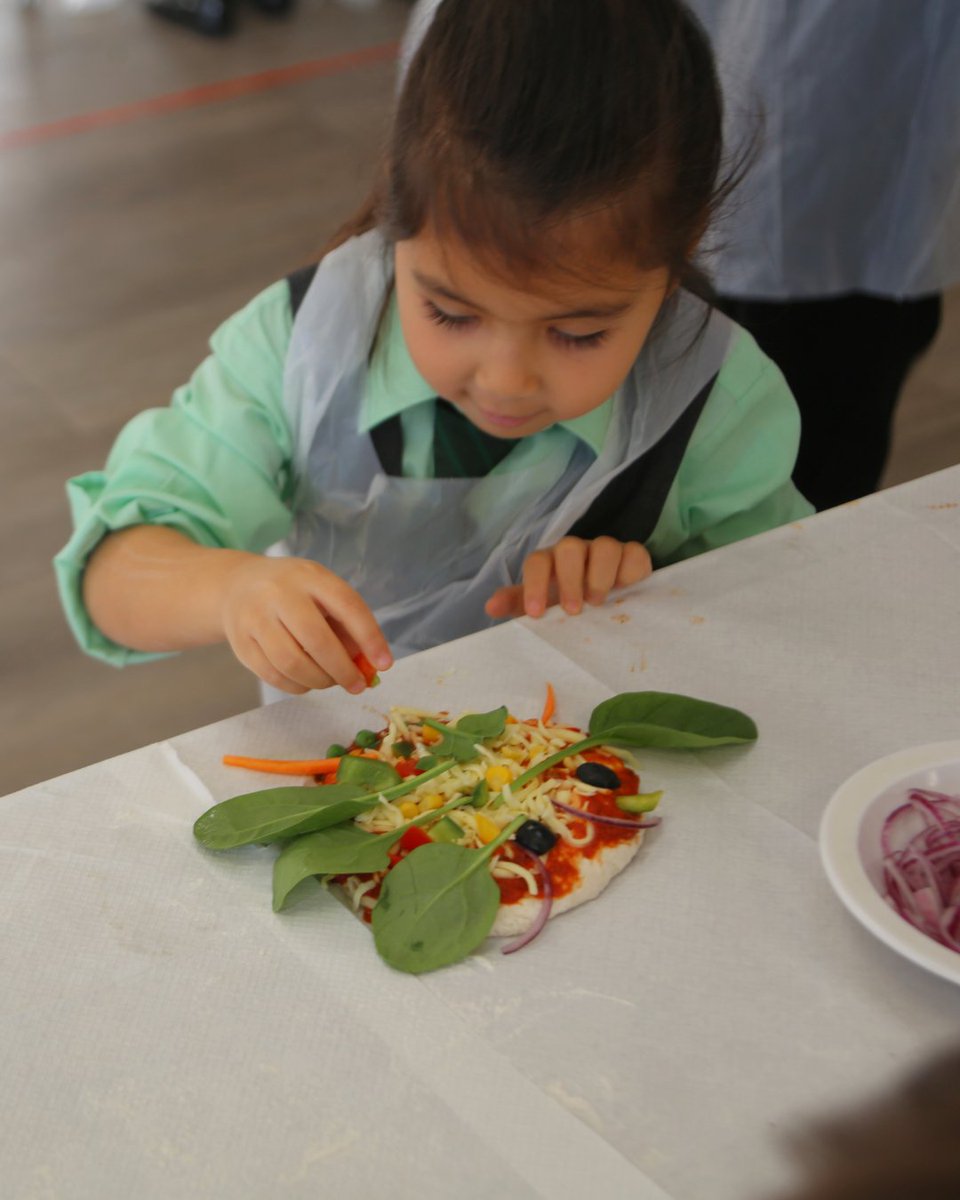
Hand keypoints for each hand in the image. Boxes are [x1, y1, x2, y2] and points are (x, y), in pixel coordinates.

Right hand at [220, 555, 392, 694]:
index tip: (384, 663)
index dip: (369, 637)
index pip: (347, 605)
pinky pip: (273, 675)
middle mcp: (278, 593)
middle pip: (316, 639)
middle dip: (342, 669)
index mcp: (309, 576)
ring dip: (319, 681)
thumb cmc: (292, 591)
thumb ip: (345, 624)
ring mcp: (254, 618)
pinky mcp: (240, 643)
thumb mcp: (321, 591)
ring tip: (331, 681)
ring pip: (292, 662)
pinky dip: (297, 686)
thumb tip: (369, 664)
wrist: (236, 585)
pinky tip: (308, 682)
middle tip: (357, 684)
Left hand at [485, 536, 651, 620]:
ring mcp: (605, 551)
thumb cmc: (568, 605)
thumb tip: (490, 606)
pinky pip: (633, 553)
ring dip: (599, 575)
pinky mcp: (632, 557)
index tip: (536, 613)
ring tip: (598, 603)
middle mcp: (577, 552)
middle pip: (569, 548)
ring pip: (604, 547)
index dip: (534, 584)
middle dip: (569, 580)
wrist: (608, 606)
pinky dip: (629, 572)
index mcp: (551, 562)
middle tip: (573, 610)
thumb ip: (518, 604)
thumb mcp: (542, 606)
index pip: (537, 562)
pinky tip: (625, 591)